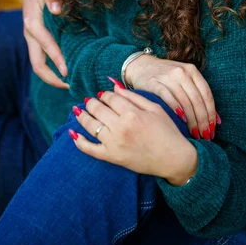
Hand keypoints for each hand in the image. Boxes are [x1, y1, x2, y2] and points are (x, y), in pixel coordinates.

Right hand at [23, 0, 67, 87]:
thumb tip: (58, 9)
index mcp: (32, 19)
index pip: (43, 42)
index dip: (55, 57)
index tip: (68, 70)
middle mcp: (31, 31)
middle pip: (37, 62)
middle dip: (52, 77)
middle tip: (72, 86)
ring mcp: (35, 36)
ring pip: (40, 62)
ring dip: (54, 75)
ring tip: (74, 83)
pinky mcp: (41, 36)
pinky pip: (45, 55)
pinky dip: (56, 65)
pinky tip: (71, 70)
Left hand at [72, 90, 197, 185]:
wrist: (173, 158)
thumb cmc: (167, 131)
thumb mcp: (155, 108)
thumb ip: (133, 96)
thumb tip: (114, 86)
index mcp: (132, 113)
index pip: (110, 98)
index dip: (105, 94)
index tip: (104, 95)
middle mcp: (120, 127)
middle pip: (97, 109)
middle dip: (91, 103)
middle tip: (89, 101)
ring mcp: (114, 143)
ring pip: (90, 125)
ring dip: (81, 116)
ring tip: (78, 110)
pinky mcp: (112, 157)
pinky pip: (90, 149)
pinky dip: (79, 141)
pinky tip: (72, 133)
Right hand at [125, 54, 217, 139]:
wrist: (142, 66)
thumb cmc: (167, 77)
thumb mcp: (185, 80)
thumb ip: (199, 96)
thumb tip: (217, 120)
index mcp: (192, 71)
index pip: (207, 95)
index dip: (211, 114)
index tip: (212, 129)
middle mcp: (182, 72)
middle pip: (197, 100)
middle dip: (202, 120)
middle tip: (204, 136)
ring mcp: (168, 77)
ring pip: (185, 102)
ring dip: (191, 120)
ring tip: (194, 134)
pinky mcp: (155, 83)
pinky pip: (168, 99)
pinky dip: (177, 111)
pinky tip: (181, 121)